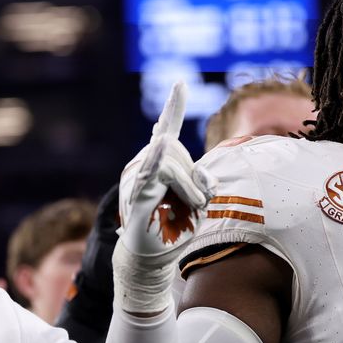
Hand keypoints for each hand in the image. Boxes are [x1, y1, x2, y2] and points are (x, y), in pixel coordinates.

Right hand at [118, 82, 213, 262]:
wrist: (150, 258)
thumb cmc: (173, 228)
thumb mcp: (196, 202)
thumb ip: (203, 183)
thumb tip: (205, 175)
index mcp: (156, 163)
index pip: (166, 129)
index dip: (173, 107)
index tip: (180, 84)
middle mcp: (143, 164)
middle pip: (179, 151)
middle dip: (195, 177)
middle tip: (196, 203)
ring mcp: (138, 177)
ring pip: (174, 163)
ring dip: (191, 189)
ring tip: (188, 209)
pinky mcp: (138, 194)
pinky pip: (153, 173)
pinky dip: (164, 167)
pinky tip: (161, 148)